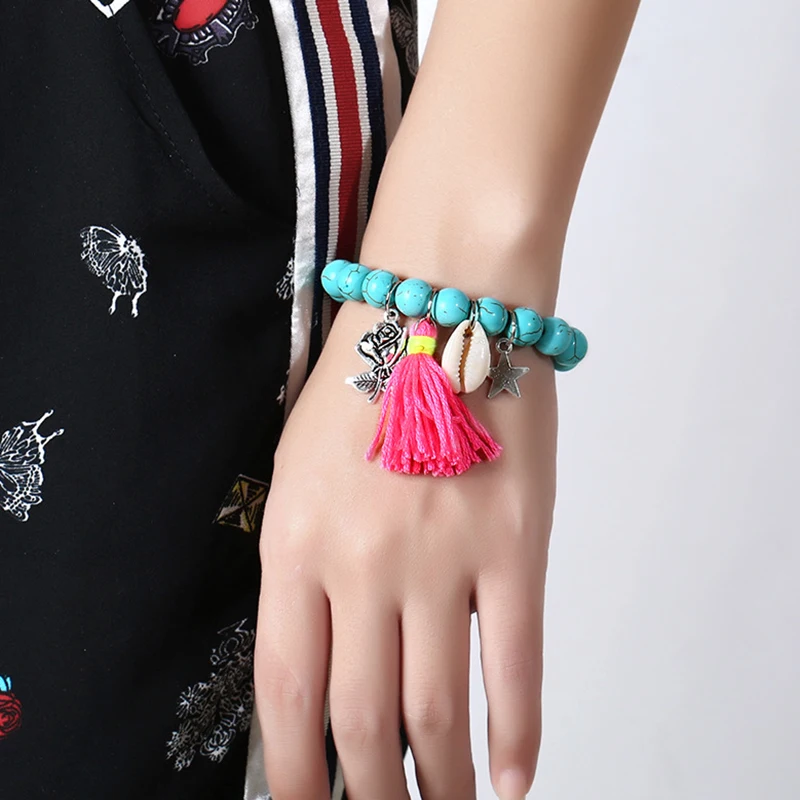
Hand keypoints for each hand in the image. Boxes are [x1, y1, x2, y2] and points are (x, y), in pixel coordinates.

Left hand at [254, 298, 557, 799]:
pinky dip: (517, 734)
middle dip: (365, 795)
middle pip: (359, 720)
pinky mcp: (516, 546)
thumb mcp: (297, 466)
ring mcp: (442, 558)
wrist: (444, 305)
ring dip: (441, 785)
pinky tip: (514, 777)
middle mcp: (361, 562)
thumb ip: (302, 560)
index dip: (290, 771)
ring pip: (435, 711)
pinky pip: (515, 664)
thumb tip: (321, 655)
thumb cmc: (365, 377)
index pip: (285, 689)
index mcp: (295, 540)